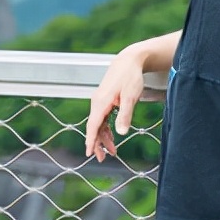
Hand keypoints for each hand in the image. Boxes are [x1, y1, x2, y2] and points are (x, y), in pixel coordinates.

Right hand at [84, 46, 147, 161]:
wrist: (128, 60)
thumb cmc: (130, 76)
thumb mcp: (130, 97)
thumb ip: (125, 115)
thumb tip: (121, 132)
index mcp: (101, 102)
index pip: (93, 125)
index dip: (91, 140)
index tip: (89, 153)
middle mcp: (97, 102)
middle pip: (94, 127)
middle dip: (97, 143)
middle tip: (103, 158)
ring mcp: (100, 101)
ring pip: (98, 123)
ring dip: (103, 137)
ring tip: (112, 151)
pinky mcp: (105, 100)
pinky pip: (102, 118)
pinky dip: (106, 128)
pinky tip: (112, 136)